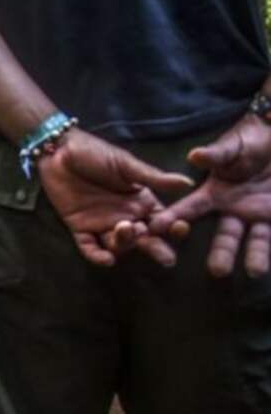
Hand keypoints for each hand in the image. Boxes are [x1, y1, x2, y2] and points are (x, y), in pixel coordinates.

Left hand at [38, 129, 193, 266]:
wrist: (58, 151)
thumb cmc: (95, 153)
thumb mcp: (126, 165)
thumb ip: (154, 178)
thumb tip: (188, 183)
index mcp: (140, 201)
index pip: (162, 220)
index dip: (172, 227)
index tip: (180, 228)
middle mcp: (125, 216)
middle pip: (144, 239)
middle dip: (156, 249)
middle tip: (165, 258)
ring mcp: (102, 224)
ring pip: (119, 245)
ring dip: (125, 243)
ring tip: (126, 229)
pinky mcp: (79, 228)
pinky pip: (89, 248)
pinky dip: (97, 256)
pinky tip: (106, 259)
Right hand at [150, 114, 270, 277]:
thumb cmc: (251, 142)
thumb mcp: (232, 148)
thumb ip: (215, 155)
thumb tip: (193, 155)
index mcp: (215, 194)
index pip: (190, 210)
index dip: (173, 219)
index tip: (154, 231)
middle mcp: (234, 210)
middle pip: (225, 237)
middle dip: (221, 254)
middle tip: (217, 272)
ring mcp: (257, 216)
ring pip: (255, 241)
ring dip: (254, 257)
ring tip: (254, 272)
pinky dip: (269, 250)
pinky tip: (268, 268)